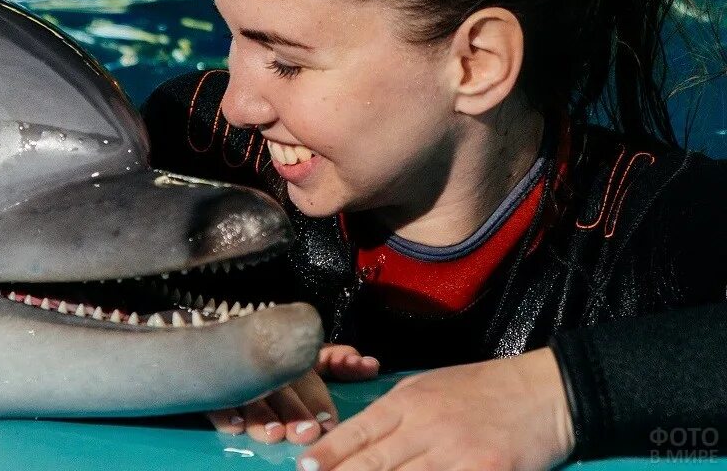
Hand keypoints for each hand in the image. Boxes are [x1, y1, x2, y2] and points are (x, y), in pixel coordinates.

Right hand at [208, 344, 379, 443]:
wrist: (214, 333)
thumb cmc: (272, 351)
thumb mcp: (307, 354)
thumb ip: (337, 360)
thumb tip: (371, 366)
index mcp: (290, 357)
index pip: (308, 377)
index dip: (319, 402)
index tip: (329, 424)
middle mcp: (265, 365)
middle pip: (281, 389)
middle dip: (294, 412)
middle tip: (307, 433)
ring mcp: (236, 375)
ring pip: (250, 395)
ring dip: (262, 416)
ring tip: (273, 435)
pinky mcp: (210, 386)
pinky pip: (215, 398)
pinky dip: (224, 411)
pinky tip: (235, 426)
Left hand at [297, 347, 574, 470]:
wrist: (544, 393)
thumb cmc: (485, 389)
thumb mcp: (430, 387)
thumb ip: (395, 413)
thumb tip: (359, 438)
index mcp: (409, 402)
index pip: (357, 432)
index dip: (329, 454)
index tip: (305, 467)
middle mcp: (426, 427)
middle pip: (373, 463)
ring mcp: (455, 453)